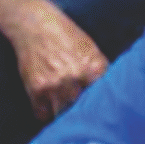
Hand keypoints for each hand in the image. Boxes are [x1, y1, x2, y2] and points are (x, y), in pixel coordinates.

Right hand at [10, 5, 111, 123]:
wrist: (35, 25)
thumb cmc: (65, 35)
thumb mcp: (91, 48)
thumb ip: (100, 70)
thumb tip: (109, 92)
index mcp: (94, 67)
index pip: (103, 98)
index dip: (101, 107)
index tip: (100, 112)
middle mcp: (76, 77)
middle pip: (83, 110)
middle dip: (82, 114)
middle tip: (82, 118)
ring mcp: (54, 85)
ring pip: (63, 115)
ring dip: (63, 116)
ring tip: (65, 115)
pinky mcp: (36, 90)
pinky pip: (42, 115)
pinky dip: (45, 113)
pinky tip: (49, 107)